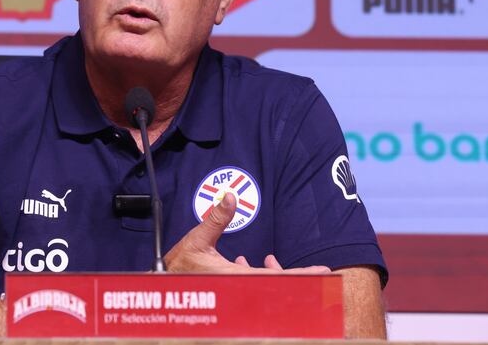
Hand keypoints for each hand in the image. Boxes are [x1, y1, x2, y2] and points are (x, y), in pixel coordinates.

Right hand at [164, 192, 330, 274]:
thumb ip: (216, 218)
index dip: (302, 275)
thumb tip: (231, 196)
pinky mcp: (230, 290)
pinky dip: (256, 273)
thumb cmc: (179, 265)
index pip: (277, 278)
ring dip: (276, 274)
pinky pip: (251, 283)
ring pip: (266, 285)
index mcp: (236, 278)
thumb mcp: (197, 239)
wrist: (164, 283)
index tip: (323, 272)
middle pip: (279, 285)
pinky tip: (244, 262)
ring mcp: (237, 291)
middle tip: (322, 273)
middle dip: (299, 277)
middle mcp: (240, 288)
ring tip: (278, 263)